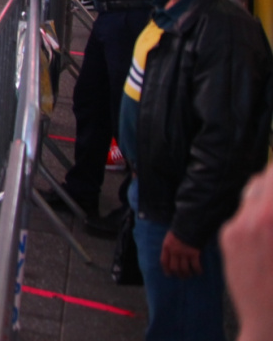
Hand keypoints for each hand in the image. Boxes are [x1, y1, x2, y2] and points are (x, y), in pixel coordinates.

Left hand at [160, 230, 202, 277]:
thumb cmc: (180, 230)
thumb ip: (170, 246)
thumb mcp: (170, 237)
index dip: (166, 269)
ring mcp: (184, 253)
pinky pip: (195, 266)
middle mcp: (174, 251)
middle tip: (182, 277)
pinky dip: (197, 270)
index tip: (169, 274)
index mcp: (167, 246)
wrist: (190, 225)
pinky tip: (199, 272)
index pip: (164, 261)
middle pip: (175, 267)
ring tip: (190, 275)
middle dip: (178, 274)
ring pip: (184, 269)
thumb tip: (171, 256)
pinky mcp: (194, 253)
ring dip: (187, 274)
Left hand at [224, 165, 272, 334]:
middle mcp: (248, 221)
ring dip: (264, 197)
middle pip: (261, 182)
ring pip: (249, 197)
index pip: (270, 178)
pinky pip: (241, 215)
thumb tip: (271, 200)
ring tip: (270, 214)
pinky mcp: (226, 238)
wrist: (265, 317)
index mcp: (267, 221)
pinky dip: (253, 214)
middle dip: (272, 182)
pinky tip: (264, 229)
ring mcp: (234, 229)